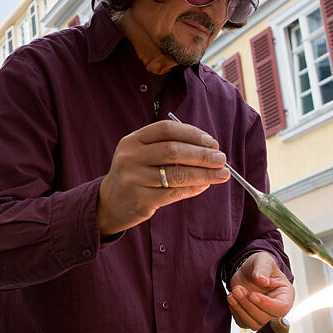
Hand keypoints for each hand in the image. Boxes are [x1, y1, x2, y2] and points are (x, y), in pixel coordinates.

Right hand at [97, 120, 228, 235]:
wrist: (111, 202)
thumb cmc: (136, 174)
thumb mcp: (143, 154)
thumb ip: (169, 146)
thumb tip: (209, 148)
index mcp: (132, 140)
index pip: (166, 129)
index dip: (192, 134)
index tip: (211, 142)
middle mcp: (130, 157)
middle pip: (173, 151)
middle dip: (202, 155)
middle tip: (221, 159)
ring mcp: (133, 179)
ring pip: (177, 174)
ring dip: (204, 174)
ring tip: (221, 174)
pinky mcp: (141, 200)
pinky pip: (174, 192)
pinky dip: (193, 188)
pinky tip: (204, 186)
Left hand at [227, 252, 294, 329]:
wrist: (248, 271)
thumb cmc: (259, 266)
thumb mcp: (263, 261)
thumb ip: (263, 269)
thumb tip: (262, 280)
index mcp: (286, 296)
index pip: (281, 309)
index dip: (266, 304)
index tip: (252, 294)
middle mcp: (277, 309)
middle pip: (267, 320)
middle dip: (249, 306)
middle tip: (238, 290)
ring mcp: (264, 315)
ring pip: (254, 324)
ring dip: (240, 309)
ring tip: (233, 292)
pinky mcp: (250, 317)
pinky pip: (243, 323)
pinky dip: (235, 312)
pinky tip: (232, 298)